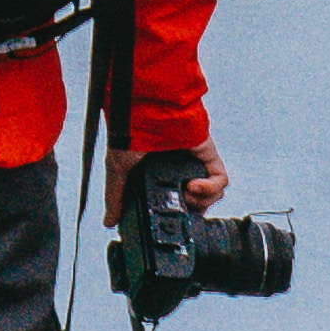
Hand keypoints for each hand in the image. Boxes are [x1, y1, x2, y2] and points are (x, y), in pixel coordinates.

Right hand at [104, 138, 228, 224]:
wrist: (147, 110)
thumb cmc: (130, 130)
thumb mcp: (118, 168)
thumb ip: (116, 196)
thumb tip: (109, 220)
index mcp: (159, 172)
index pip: (174, 200)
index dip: (174, 213)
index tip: (167, 218)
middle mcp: (179, 168)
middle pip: (196, 202)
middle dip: (190, 211)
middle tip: (180, 211)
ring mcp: (195, 163)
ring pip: (211, 194)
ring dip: (200, 201)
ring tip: (185, 194)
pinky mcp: (209, 156)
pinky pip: (220, 180)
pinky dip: (210, 188)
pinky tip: (194, 186)